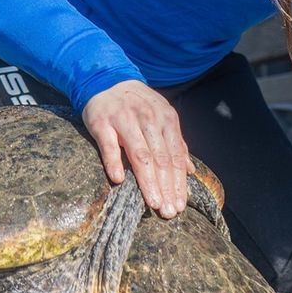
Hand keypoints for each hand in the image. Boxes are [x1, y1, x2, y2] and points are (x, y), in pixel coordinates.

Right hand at [81, 80, 192, 218]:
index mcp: (165, 120)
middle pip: (160, 159)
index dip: (178, 183)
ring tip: (153, 203)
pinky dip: (114, 162)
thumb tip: (189, 171)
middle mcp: (148, 120)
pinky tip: (118, 180)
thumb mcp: (161, 118)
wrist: (107, 80)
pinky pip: (109, 145)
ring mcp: (124, 120)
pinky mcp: (102, 122)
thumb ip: (175, 143)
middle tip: (168, 212)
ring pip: (140, 154)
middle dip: (166, 188)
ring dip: (147, 181)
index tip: (179, 206)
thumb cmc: (137, 105)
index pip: (174, 156)